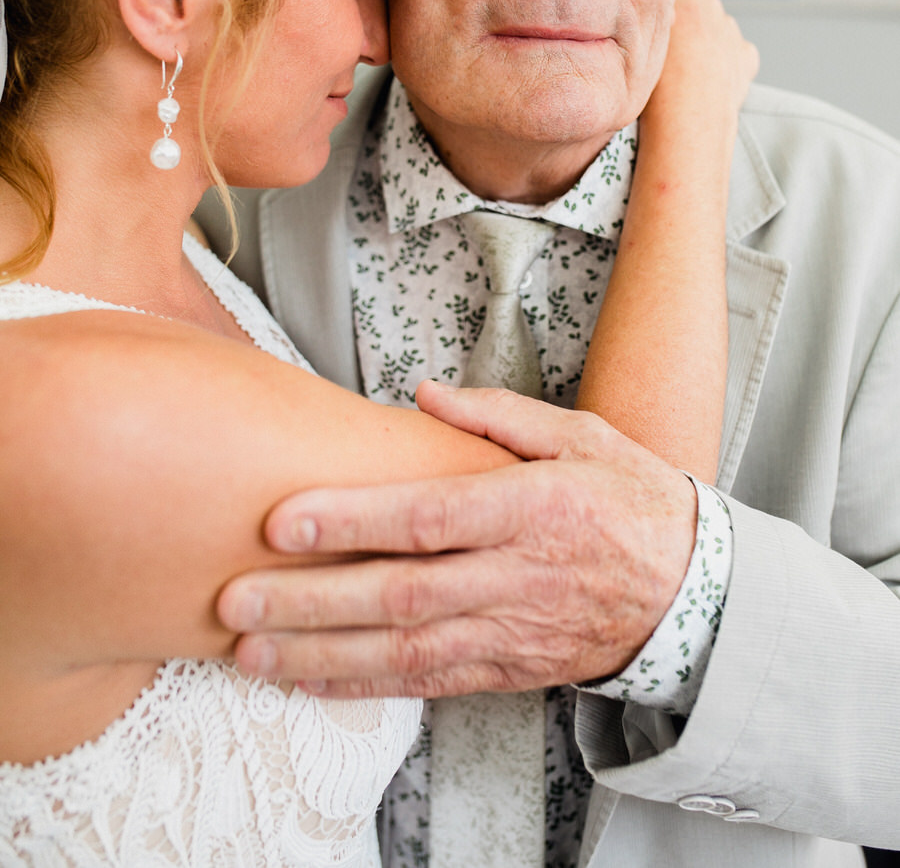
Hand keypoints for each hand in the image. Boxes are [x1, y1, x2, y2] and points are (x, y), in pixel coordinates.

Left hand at [218, 380, 697, 696]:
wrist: (691, 594)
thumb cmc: (631, 502)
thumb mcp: (582, 436)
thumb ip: (500, 416)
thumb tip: (425, 394)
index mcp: (534, 509)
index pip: (429, 518)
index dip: (353, 522)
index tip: (284, 521)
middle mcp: (515, 576)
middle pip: (400, 594)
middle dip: (311, 601)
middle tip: (235, 599)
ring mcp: (508, 630)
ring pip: (402, 649)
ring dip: (320, 654)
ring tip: (249, 651)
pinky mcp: (505, 667)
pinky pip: (426, 682)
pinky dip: (363, 686)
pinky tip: (309, 681)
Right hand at [648, 0, 758, 127]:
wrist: (689, 117)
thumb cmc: (657, 82)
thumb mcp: (639, 39)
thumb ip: (650, 17)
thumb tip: (651, 12)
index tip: (652, 15)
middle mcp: (711, 4)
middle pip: (696, 3)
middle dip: (686, 20)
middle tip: (668, 49)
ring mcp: (731, 30)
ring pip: (716, 28)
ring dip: (705, 42)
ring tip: (686, 71)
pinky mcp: (746, 55)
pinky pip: (735, 52)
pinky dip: (725, 62)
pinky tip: (709, 80)